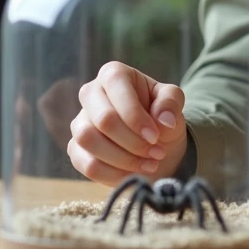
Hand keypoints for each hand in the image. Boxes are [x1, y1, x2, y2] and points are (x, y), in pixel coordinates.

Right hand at [68, 61, 187, 185]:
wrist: (155, 142)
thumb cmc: (160, 115)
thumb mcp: (173, 102)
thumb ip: (171, 103)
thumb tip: (164, 120)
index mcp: (113, 74)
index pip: (116, 88)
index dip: (136, 117)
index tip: (155, 136)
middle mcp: (90, 94)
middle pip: (103, 119)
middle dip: (133, 141)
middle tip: (157, 152)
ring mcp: (80, 122)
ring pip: (90, 141)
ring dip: (124, 159)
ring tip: (150, 163)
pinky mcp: (76, 149)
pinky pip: (87, 165)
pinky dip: (114, 174)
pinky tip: (135, 173)